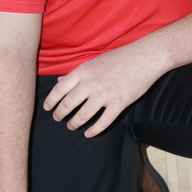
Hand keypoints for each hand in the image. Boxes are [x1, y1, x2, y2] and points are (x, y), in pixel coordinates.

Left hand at [43, 41, 164, 136]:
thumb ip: (77, 73)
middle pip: (68, 104)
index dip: (51, 101)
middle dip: (60, 114)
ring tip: (71, 126)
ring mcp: (104, 95)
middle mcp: (90, 84)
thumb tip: (59, 80)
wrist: (144, 58)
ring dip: (74, 123)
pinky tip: (89, 133)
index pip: (59, 89)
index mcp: (83, 71)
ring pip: (83, 116)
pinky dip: (94, 130)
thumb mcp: (94, 61)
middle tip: (58, 119)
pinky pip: (103, 122)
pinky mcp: (118, 104)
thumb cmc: (119, 58)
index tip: (47, 108)